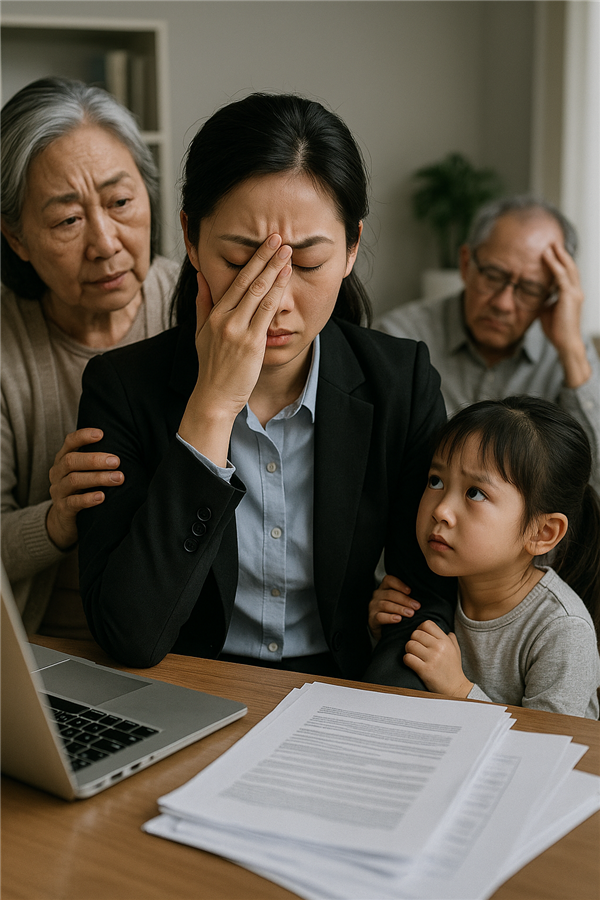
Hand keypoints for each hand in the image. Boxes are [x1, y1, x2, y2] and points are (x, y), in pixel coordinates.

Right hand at [47, 428, 123, 549]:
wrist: (66, 520)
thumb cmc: (83, 489)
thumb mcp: (86, 472)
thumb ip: (98, 460)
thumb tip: (129, 447)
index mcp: (63, 459)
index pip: (70, 442)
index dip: (83, 436)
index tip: (101, 434)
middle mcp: (58, 473)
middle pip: (71, 461)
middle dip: (95, 459)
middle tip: (116, 461)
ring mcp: (58, 491)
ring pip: (73, 480)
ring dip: (97, 478)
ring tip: (118, 478)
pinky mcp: (62, 509)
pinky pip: (73, 502)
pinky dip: (88, 499)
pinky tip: (102, 497)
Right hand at [178, 234, 292, 464]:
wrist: (215, 396)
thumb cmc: (211, 366)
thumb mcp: (200, 332)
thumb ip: (203, 302)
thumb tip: (202, 276)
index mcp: (214, 314)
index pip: (235, 280)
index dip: (252, 260)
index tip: (265, 244)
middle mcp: (225, 318)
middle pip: (248, 281)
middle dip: (265, 258)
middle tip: (279, 238)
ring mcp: (238, 330)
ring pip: (259, 293)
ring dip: (275, 271)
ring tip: (287, 253)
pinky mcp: (251, 343)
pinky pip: (266, 313)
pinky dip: (277, 293)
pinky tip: (285, 279)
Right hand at [368, 575, 419, 639]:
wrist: (385, 631)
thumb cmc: (395, 614)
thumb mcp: (400, 602)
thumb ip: (408, 596)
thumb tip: (424, 594)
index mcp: (384, 588)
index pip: (389, 580)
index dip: (400, 584)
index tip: (410, 591)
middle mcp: (377, 595)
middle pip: (390, 594)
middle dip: (405, 600)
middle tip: (416, 606)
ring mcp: (373, 607)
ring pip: (385, 605)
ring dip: (400, 609)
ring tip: (410, 614)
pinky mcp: (371, 619)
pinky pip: (380, 616)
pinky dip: (390, 617)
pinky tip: (398, 619)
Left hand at [404, 620, 471, 697]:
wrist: (455, 688)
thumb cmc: (453, 668)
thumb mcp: (455, 650)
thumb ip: (450, 638)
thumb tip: (446, 630)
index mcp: (445, 641)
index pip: (427, 624)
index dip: (420, 628)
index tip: (420, 636)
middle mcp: (439, 647)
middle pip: (416, 633)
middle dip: (413, 640)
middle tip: (416, 648)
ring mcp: (432, 659)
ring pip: (410, 645)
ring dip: (409, 650)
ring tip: (414, 655)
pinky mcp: (424, 670)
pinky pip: (408, 658)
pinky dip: (407, 660)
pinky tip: (412, 663)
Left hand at [538, 242, 590, 387]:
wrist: (565, 343)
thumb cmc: (556, 330)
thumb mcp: (547, 311)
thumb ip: (543, 301)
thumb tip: (533, 294)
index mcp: (572, 294)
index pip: (567, 274)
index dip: (560, 262)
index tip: (551, 252)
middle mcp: (576, 291)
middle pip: (570, 267)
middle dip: (561, 254)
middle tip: (552, 242)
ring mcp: (575, 293)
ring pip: (567, 268)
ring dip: (558, 255)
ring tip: (550, 244)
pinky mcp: (570, 296)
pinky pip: (561, 276)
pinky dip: (554, 264)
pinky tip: (546, 256)